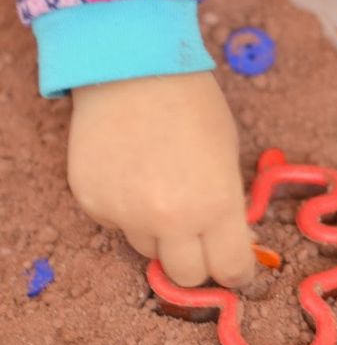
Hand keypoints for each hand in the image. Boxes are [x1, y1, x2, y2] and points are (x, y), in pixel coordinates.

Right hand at [69, 74, 254, 287]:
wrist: (132, 68)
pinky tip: (128, 171)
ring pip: (147, 248)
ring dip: (157, 232)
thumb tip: (232, 241)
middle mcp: (169, 219)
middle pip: (185, 276)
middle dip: (196, 262)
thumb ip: (227, 205)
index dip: (237, 271)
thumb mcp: (227, 155)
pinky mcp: (92, 203)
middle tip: (196, 238)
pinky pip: (115, 224)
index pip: (230, 269)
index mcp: (215, 205)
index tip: (235, 267)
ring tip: (156, 185)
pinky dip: (125, 209)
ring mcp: (126, 214)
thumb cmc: (192, 105)